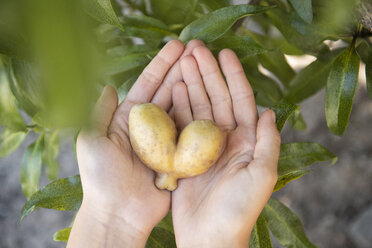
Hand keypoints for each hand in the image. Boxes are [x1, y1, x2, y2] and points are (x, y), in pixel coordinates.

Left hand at [68, 40, 203, 246]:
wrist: (118, 213)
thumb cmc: (101, 178)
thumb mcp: (92, 141)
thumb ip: (99, 112)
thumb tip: (108, 86)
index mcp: (128, 120)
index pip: (147, 85)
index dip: (161, 65)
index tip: (177, 46)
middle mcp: (149, 127)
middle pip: (167, 92)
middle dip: (182, 69)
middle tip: (198, 49)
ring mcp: (166, 141)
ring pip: (182, 109)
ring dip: (193, 87)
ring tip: (207, 66)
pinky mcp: (179, 156)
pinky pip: (191, 133)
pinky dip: (200, 116)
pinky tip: (211, 99)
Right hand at [171, 46, 280, 246]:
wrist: (209, 236)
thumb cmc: (239, 210)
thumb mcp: (262, 175)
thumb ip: (268, 142)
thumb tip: (271, 112)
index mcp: (247, 141)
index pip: (241, 101)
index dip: (234, 76)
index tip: (224, 53)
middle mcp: (226, 139)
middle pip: (217, 98)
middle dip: (207, 73)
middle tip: (195, 49)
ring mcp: (204, 145)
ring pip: (198, 107)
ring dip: (191, 84)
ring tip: (182, 62)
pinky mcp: (186, 154)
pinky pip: (181, 125)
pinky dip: (177, 106)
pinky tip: (173, 89)